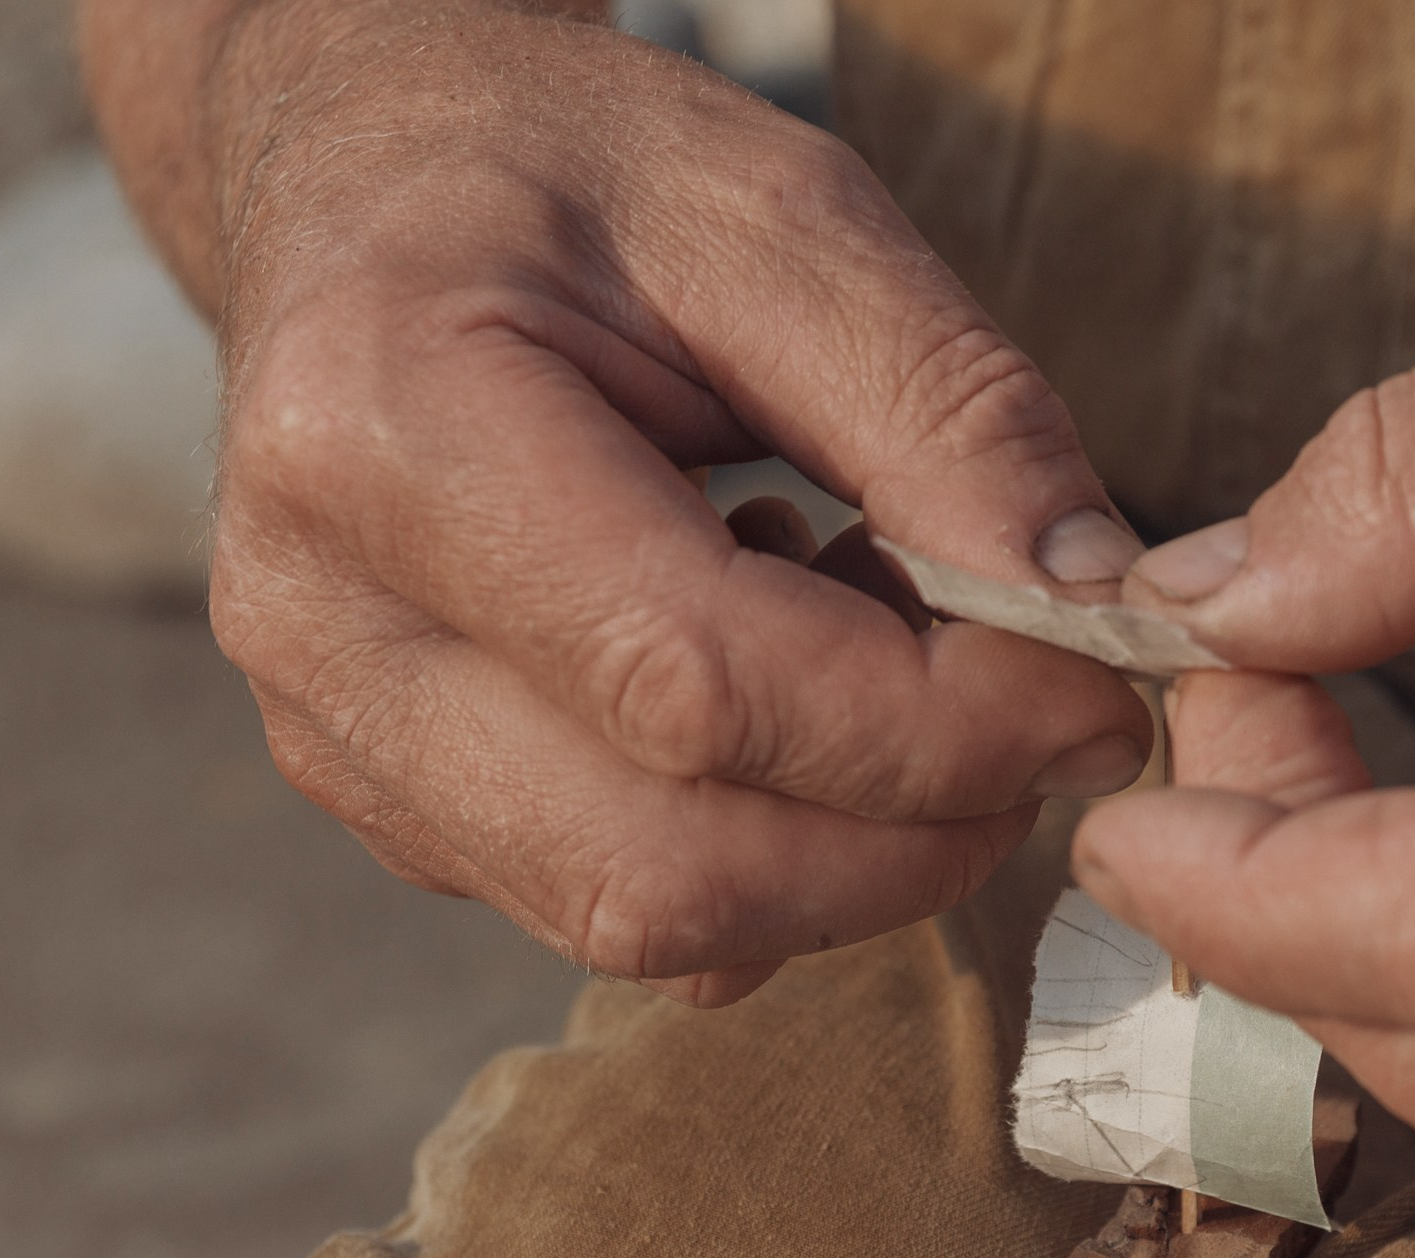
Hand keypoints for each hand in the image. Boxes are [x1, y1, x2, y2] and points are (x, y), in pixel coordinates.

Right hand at [85, 2, 1152, 1003]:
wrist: (366, 185)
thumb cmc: (566, 174)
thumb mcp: (779, 213)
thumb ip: (946, 407)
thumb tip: (1088, 611)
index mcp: (384, 431)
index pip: (694, 686)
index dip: (938, 729)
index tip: (1094, 688)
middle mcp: (320, 621)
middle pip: (666, 871)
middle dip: (909, 835)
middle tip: (1025, 711)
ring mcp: (332, 735)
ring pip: (645, 925)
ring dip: (840, 846)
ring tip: (869, 646)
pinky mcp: (383, 798)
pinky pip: (613, 908)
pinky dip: (758, 844)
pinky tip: (773, 686)